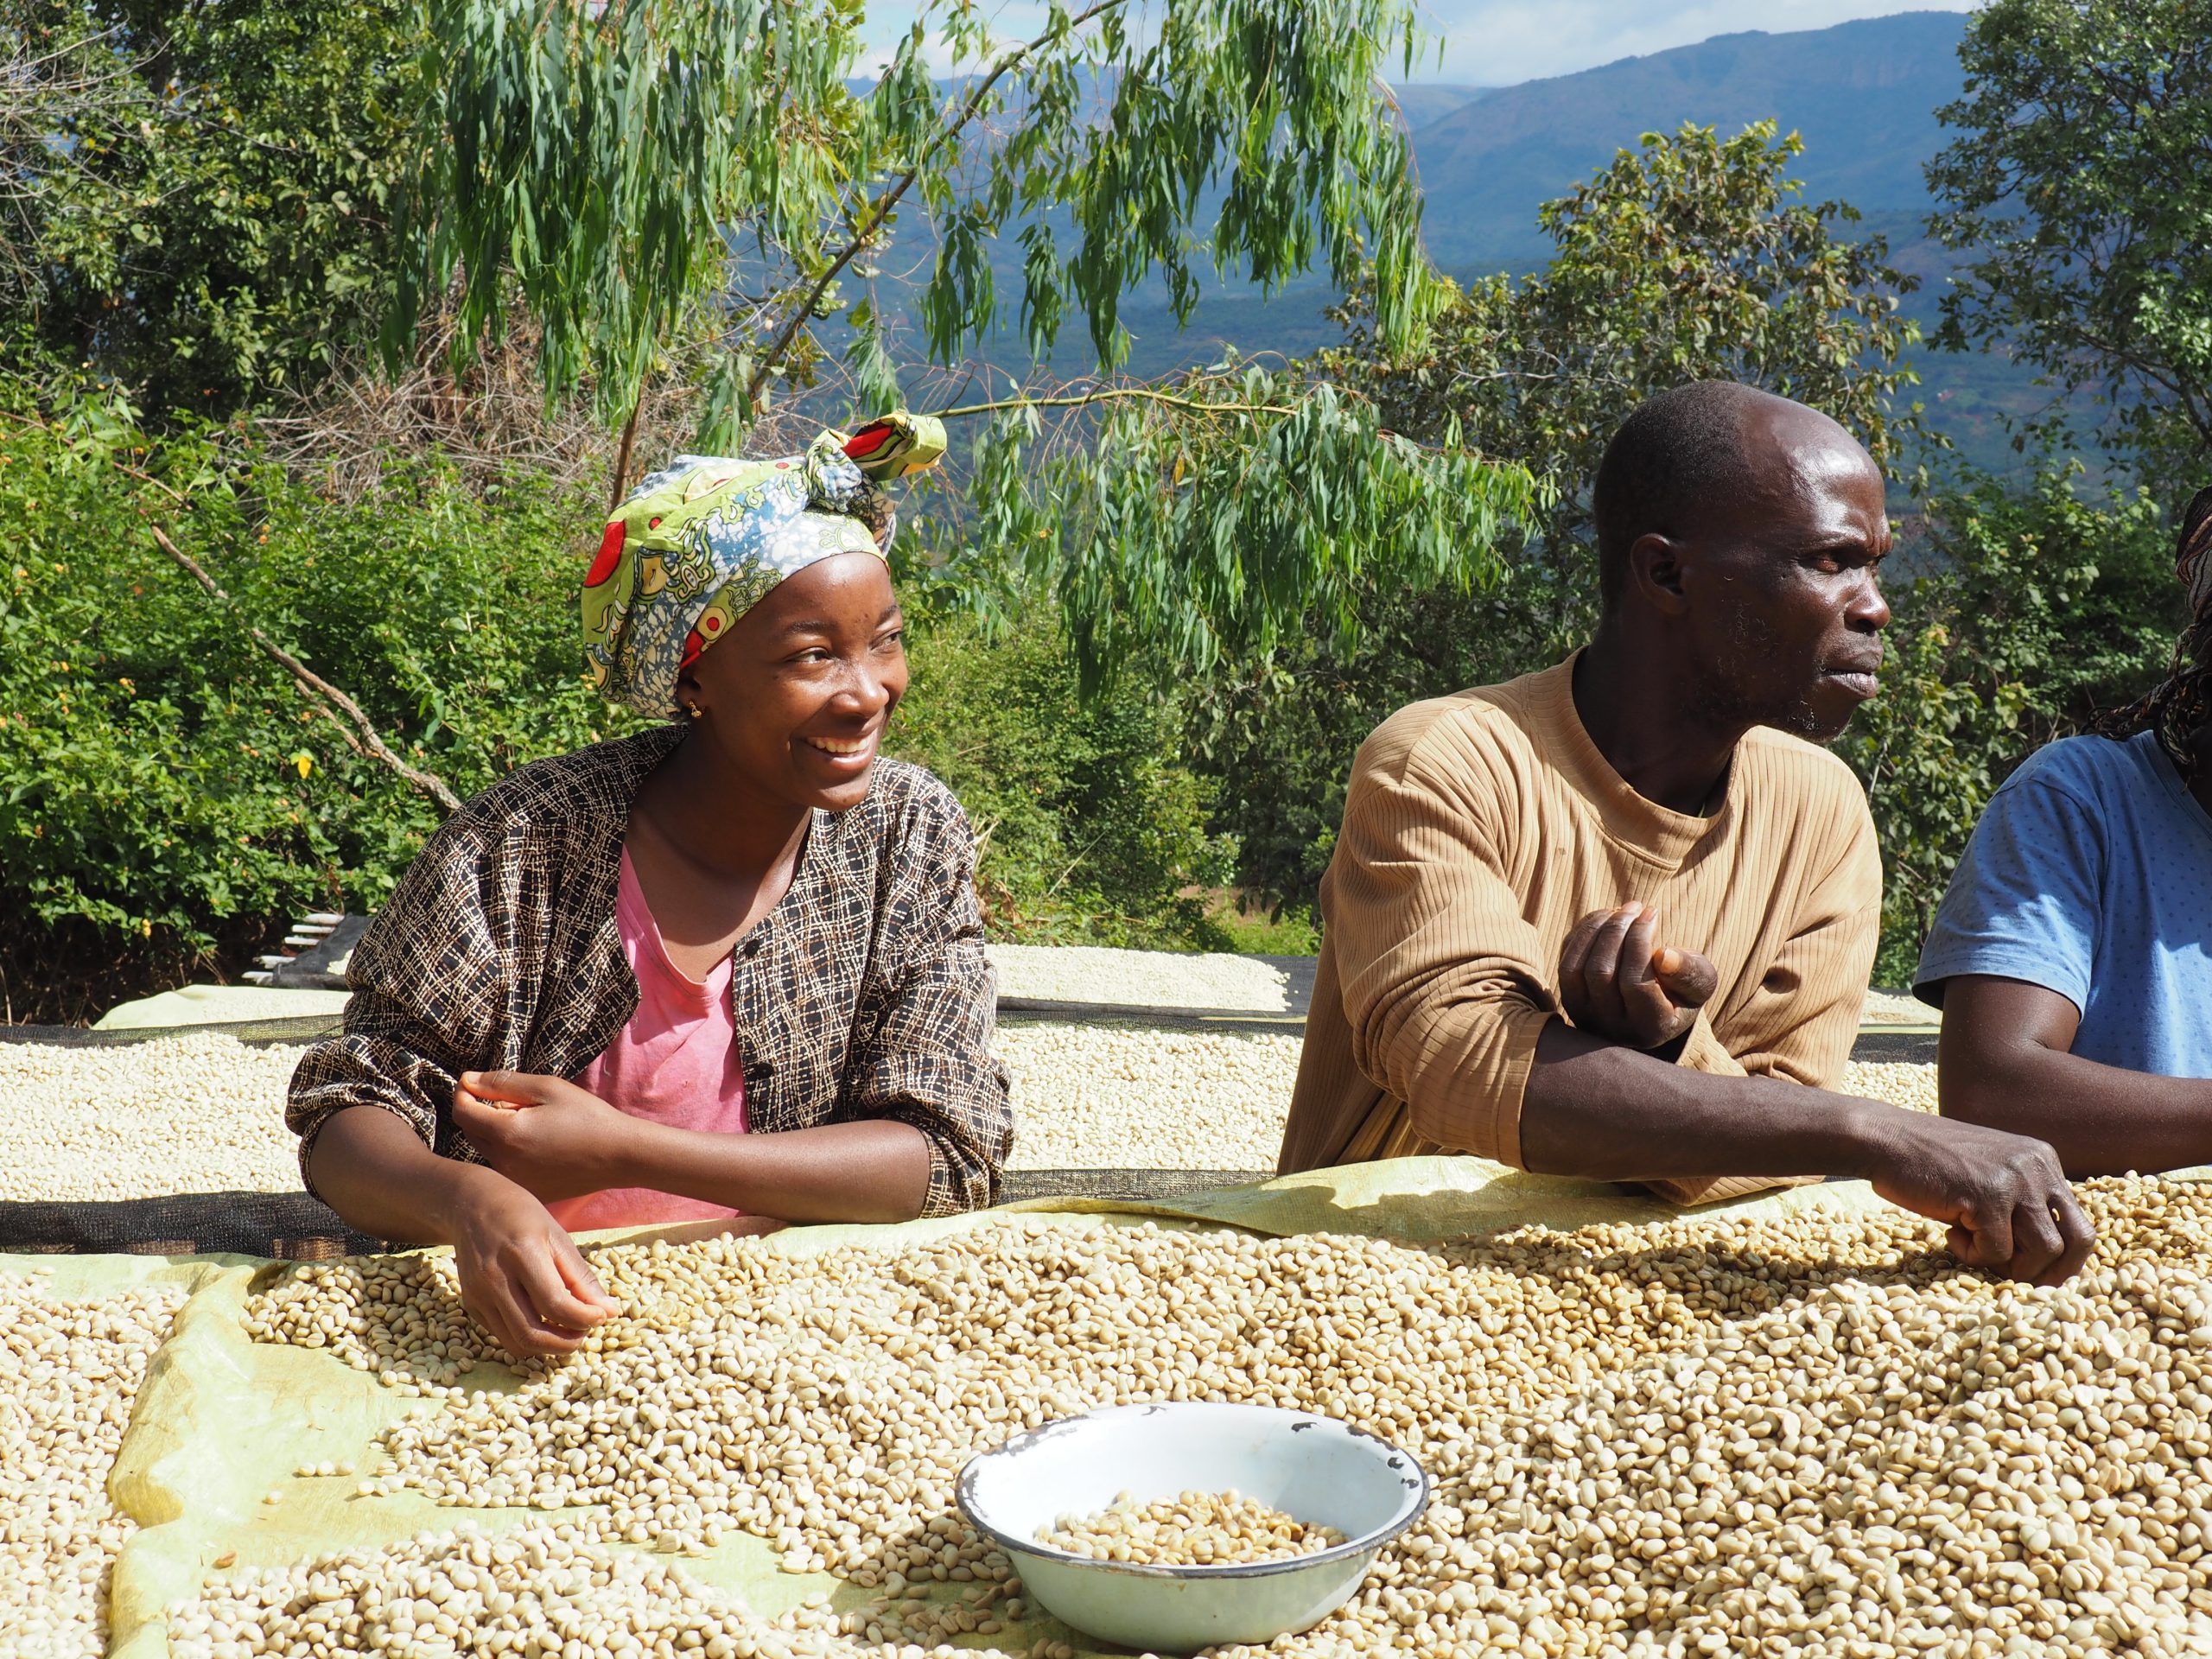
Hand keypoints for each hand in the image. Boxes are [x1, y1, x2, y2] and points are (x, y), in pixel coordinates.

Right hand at [444, 1169, 621, 1358]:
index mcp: (522, 1254)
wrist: (472, 1206)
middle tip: (585, 1334)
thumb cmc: (523, 1217)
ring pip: (515, 1343)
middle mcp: (495, 1278)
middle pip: (532, 1332)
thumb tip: (609, 1312)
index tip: (602, 1317)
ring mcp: (478, 1295)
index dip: (583, 1319)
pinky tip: (544, 1325)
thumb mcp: (558, 1238)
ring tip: (568, 1333)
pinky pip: (502, 1336)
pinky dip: (527, 1339)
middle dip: (566, 1343)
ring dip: (547, 1348)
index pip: (555, 1304)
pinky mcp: (470, 1305)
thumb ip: (581, 1278)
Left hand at [452, 1071, 641, 1202]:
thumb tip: (467, 1079)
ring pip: (488, 1150)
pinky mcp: (526, 1191)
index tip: (475, 1083)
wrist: (619, 1155)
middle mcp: (503, 1162)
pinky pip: (505, 1167)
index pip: (462, 1112)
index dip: (464, 1093)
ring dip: (497, 1134)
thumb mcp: (548, 1088)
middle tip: (517, 1103)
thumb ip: (503, 1083)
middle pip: (471, 1132)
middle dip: (481, 1113)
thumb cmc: (587, 1116)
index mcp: (507, 1133)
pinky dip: (511, 1153)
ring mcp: (514, 1180)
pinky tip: (540, 1146)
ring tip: (533, 1125)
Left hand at [1558, 904, 1719, 1049]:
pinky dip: (1581, 934)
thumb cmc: (1682, 991)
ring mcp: (1586, 1016)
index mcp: (1650, 1027)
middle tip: (1635, 906)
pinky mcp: (1569, 1001)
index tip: (1653, 912)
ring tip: (1619, 910)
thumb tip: (1665, 955)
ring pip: (1575, 969)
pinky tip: (1605, 918)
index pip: (1635, 981)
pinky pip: (1565, 963)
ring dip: (1595, 930)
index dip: (1640, 941)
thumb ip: (1692, 973)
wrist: (1655, 1011)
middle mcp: (1612, 1027)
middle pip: (1601, 973)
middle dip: (1617, 930)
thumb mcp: (1700, 984)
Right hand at [1859, 1109, 2093, 1284]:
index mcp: (2044, 1160)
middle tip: (2018, 1279)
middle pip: (2079, 1240)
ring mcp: (2015, 1180)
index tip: (2033, 1273)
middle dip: (2054, 1272)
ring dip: (2011, 1266)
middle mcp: (2038, 1167)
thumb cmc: (1930, 1164)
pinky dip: (1973, 1255)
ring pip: (2044, 1251)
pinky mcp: (1986, 1196)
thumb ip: (2020, 1201)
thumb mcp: (1989, 1173)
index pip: (2080, 1223)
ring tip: (1976, 1250)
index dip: (2062, 1259)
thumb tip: (2050, 1257)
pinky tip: (1950, 1234)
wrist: (1884, 1139)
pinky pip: (1997, 1252)